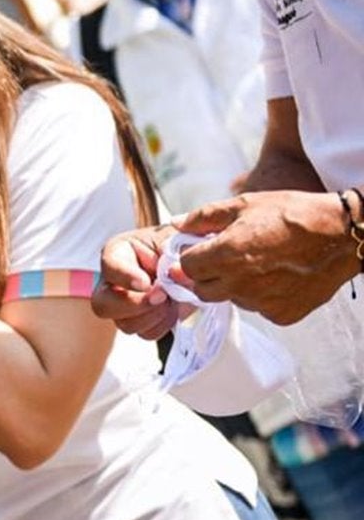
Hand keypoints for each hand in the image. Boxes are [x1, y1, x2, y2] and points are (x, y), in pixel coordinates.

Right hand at [92, 225, 180, 339]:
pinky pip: (146, 333)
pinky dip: (163, 324)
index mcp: (118, 252)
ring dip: (153, 315)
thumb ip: (179, 251)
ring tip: (172, 299)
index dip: (125, 277)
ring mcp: (124, 304)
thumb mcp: (180, 239)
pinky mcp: (140, 321)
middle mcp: (114, 281)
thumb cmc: (181, 245)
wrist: (194, 265)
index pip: (109, 266)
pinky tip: (173, 308)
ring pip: (125, 324)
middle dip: (133, 305)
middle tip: (162, 297)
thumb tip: (178, 271)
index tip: (146, 283)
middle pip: (102, 305)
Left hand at [176, 191, 359, 323]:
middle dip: (207, 274)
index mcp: (226, 256)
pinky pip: (259, 309)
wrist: (342, 236)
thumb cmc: (292, 214)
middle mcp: (240, 284)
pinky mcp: (282, 315)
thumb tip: (176, 224)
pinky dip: (262, 296)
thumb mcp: (245, 204)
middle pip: (202, 290)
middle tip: (227, 257)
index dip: (191, 257)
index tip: (201, 250)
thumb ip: (205, 217)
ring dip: (234, 285)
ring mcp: (261, 304)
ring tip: (260, 263)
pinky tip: (278, 276)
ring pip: (231, 299)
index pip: (186, 268)